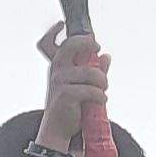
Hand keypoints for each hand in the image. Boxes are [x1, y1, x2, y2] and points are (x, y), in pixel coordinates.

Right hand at [35, 25, 107, 154]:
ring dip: (103, 82)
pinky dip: (100, 96)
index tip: (68, 28)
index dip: (54, 31)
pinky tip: (100, 100)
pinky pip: (92, 90)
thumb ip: (94, 70)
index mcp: (59, 65)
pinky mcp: (66, 94)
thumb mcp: (82, 85)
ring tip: (103, 90)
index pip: (49, 42)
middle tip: (97, 49)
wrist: (58, 129)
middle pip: (70, 46)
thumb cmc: (70, 105)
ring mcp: (60, 81)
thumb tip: (106, 56)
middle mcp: (57, 70)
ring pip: (91, 73)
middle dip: (87, 44)